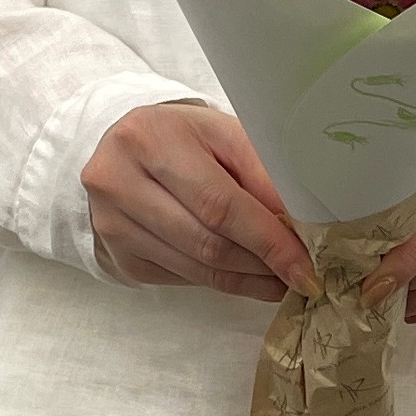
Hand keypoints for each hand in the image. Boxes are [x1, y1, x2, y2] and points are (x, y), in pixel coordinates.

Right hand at [83, 104, 317, 303]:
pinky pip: (181, 279)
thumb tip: (300, 224)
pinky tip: (244, 274)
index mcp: (150, 139)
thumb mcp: (224, 134)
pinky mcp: (117, 255)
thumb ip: (261, 172)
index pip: (219, 203)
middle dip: (261, 264)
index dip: (266, 239)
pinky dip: (220, 281)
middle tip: (298, 274)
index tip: (303, 264)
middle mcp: (118, 182)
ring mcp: (111, 224)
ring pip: (195, 268)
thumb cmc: (184, 137)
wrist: (124, 147)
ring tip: (279, 277)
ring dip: (246, 279)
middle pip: (207, 242)